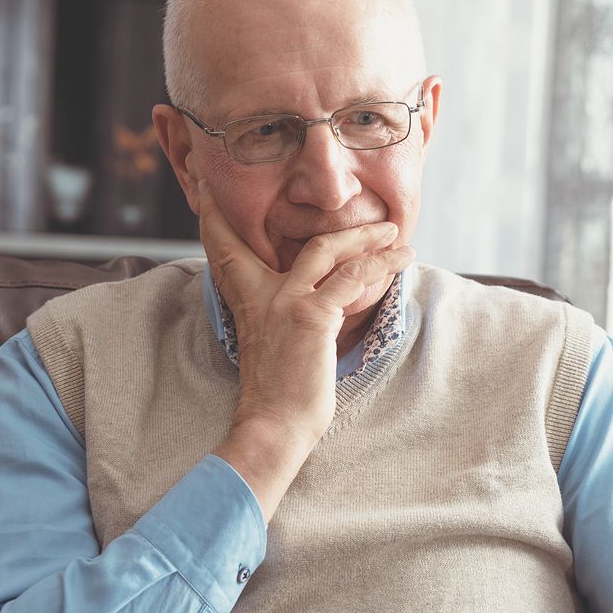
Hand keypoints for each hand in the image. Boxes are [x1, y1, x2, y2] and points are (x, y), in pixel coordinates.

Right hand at [198, 187, 413, 517]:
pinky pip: (353, 279)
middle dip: (325, 217)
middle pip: (293, 238)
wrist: (272, 425)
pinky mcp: (312, 316)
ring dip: (368, 239)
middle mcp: (262, 293)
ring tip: (395, 232)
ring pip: (330, 250)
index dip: (214, 214)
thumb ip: (275, 315)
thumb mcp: (266, 344)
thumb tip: (307, 302)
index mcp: (246, 299)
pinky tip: (402, 259)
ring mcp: (286, 302)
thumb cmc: (275, 394)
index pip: (224, 245)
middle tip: (363, 208)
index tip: (210, 187)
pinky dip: (382, 265)